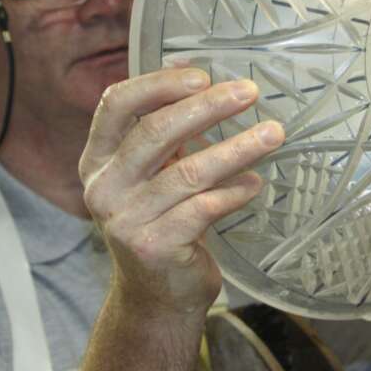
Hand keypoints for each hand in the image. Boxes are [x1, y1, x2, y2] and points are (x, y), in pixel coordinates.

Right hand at [79, 68, 283, 315]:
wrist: (157, 295)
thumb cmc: (161, 220)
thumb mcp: (153, 172)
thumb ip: (166, 131)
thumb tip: (202, 78)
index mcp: (97, 158)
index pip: (115, 105)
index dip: (158, 85)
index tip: (202, 75)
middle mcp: (103, 187)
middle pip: (154, 133)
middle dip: (207, 107)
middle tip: (249, 92)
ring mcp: (125, 220)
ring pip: (187, 172)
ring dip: (236, 149)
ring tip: (273, 134)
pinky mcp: (154, 247)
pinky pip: (202, 209)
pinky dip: (233, 192)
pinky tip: (254, 184)